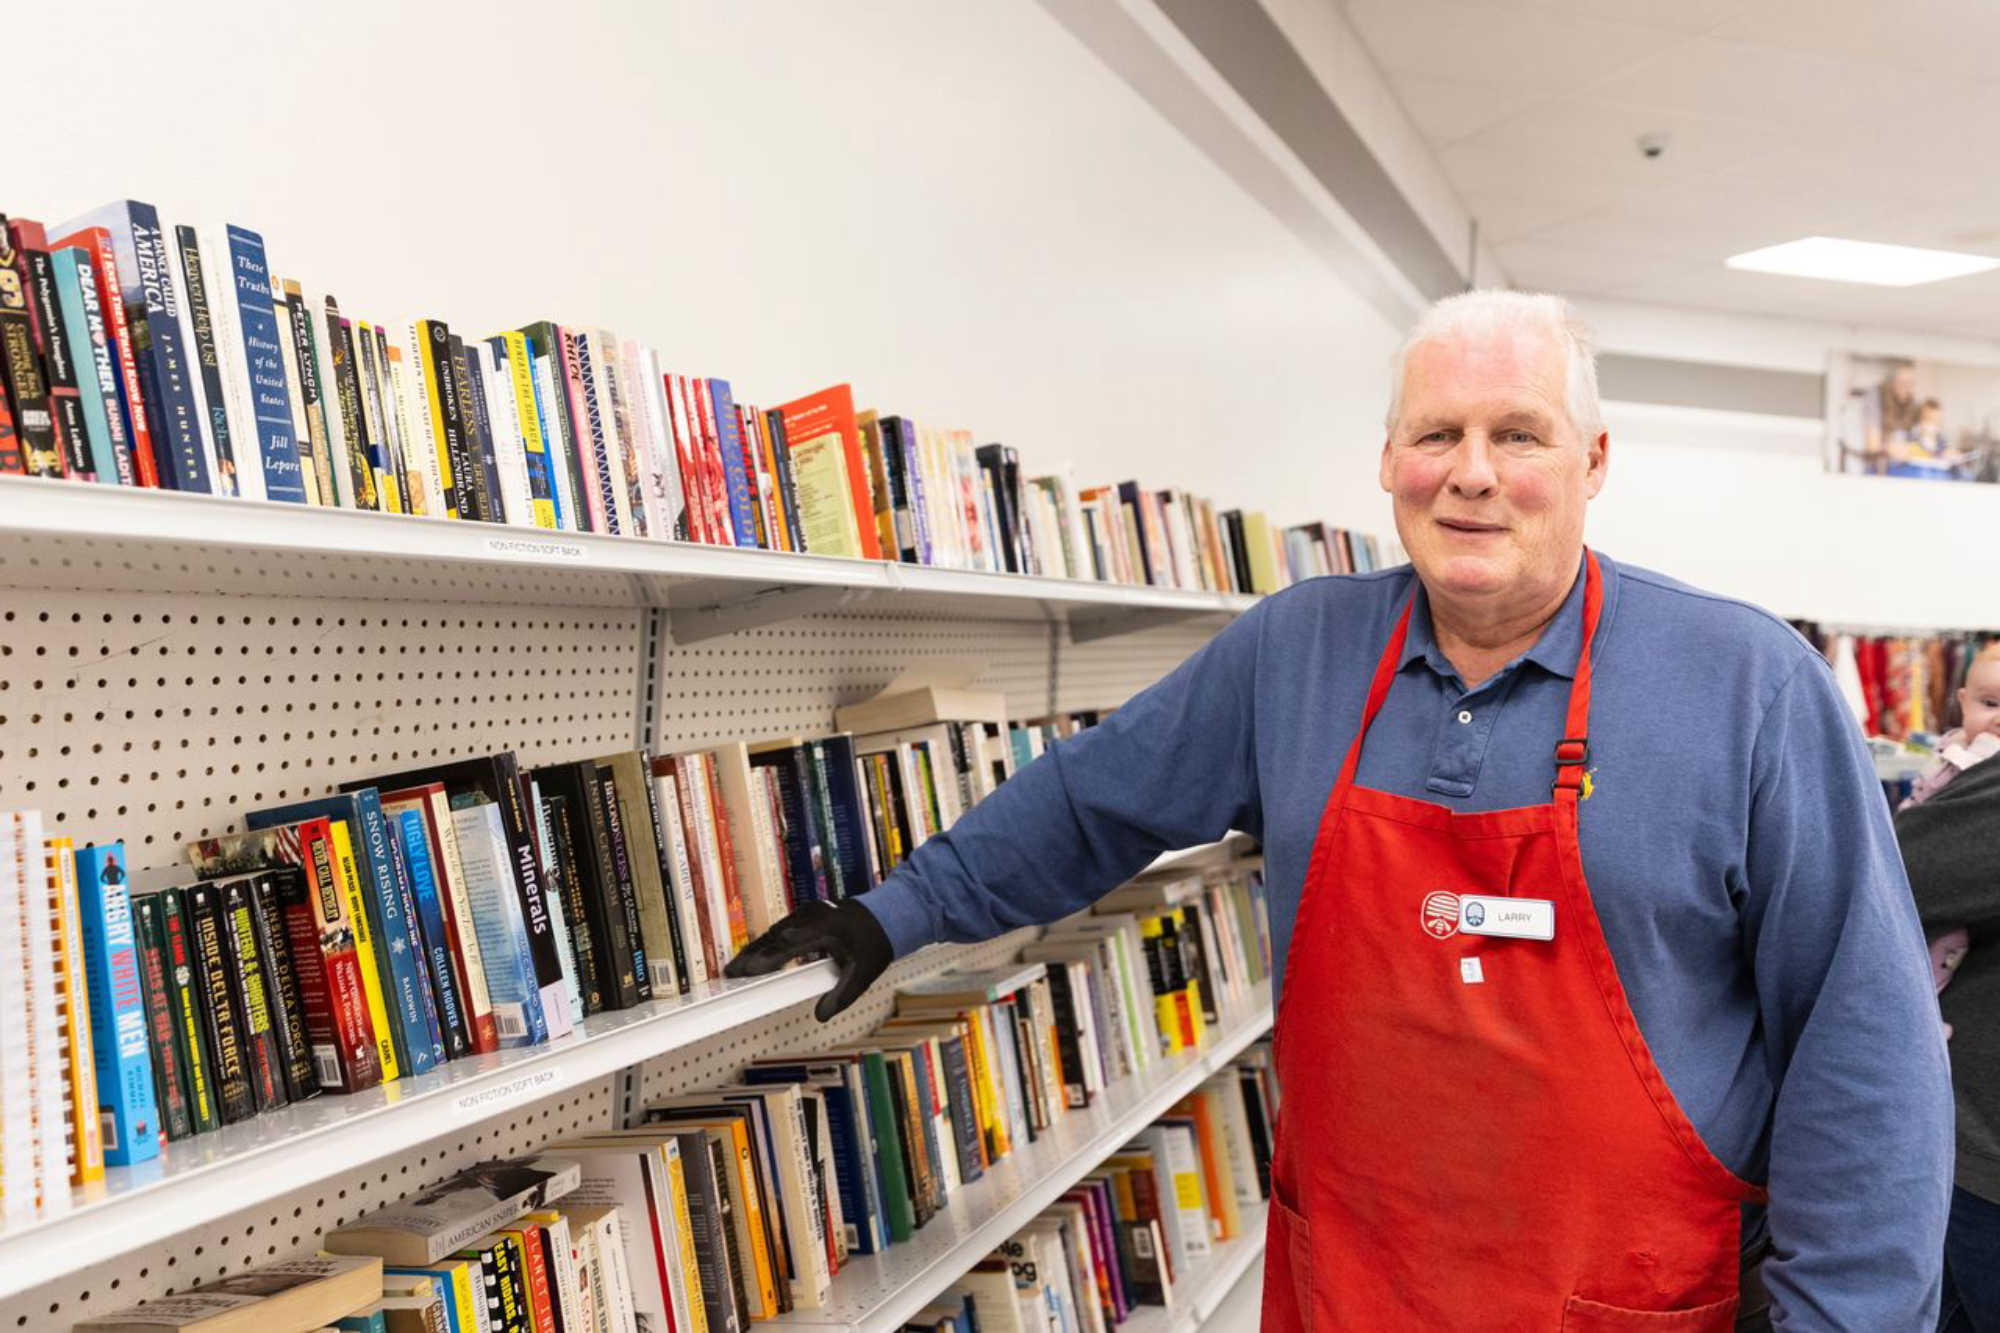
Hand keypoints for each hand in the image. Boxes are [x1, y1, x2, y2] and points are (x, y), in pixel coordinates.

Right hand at [723, 898, 893, 1020]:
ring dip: (755, 949)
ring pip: (774, 932)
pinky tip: (754, 958)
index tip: (745, 971)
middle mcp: (812, 916)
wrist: (887, 916)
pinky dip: (766, 944)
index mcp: (825, 928)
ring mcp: (807, 912)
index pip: (788, 945)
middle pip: (774, 937)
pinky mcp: (804, 914)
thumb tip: (821, 1016)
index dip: (765, 959)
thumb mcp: (863, 975)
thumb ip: (842, 997)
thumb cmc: (874, 945)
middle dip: (750, 956)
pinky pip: (780, 929)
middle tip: (729, 975)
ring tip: (735, 970)